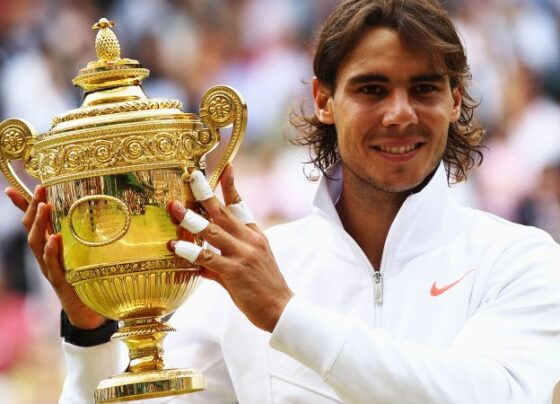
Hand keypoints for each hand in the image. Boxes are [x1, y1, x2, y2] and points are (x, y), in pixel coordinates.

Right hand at [5, 186, 104, 328]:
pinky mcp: (61, 281)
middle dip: (32, 208)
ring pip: (37, 244)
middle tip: (40, 190)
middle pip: (32, 229)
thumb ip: (80, 237)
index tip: (11, 189)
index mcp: (50, 247)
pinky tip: (55, 238)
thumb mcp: (82, 253)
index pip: (32, 223)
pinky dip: (52, 251)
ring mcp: (51, 269)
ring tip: (43, 207)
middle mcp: (45, 256)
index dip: (22, 206)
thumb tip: (91, 213)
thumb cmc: (85, 279)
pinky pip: (52, 264)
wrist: (88, 312)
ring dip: (40, 224)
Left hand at [167, 164, 293, 331]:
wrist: (282, 310)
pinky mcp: (235, 272)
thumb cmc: (264, 289)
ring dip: (191, 218)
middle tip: (190, 175)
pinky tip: (175, 246)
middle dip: (205, 192)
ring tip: (173, 208)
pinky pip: (208, 258)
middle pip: (224, 211)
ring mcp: (243, 254)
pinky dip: (190, 251)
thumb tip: (200, 263)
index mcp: (254, 235)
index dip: (232, 185)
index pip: (241, 205)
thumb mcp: (247, 267)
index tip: (225, 166)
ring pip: (213, 231)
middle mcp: (249, 240)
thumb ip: (221, 261)